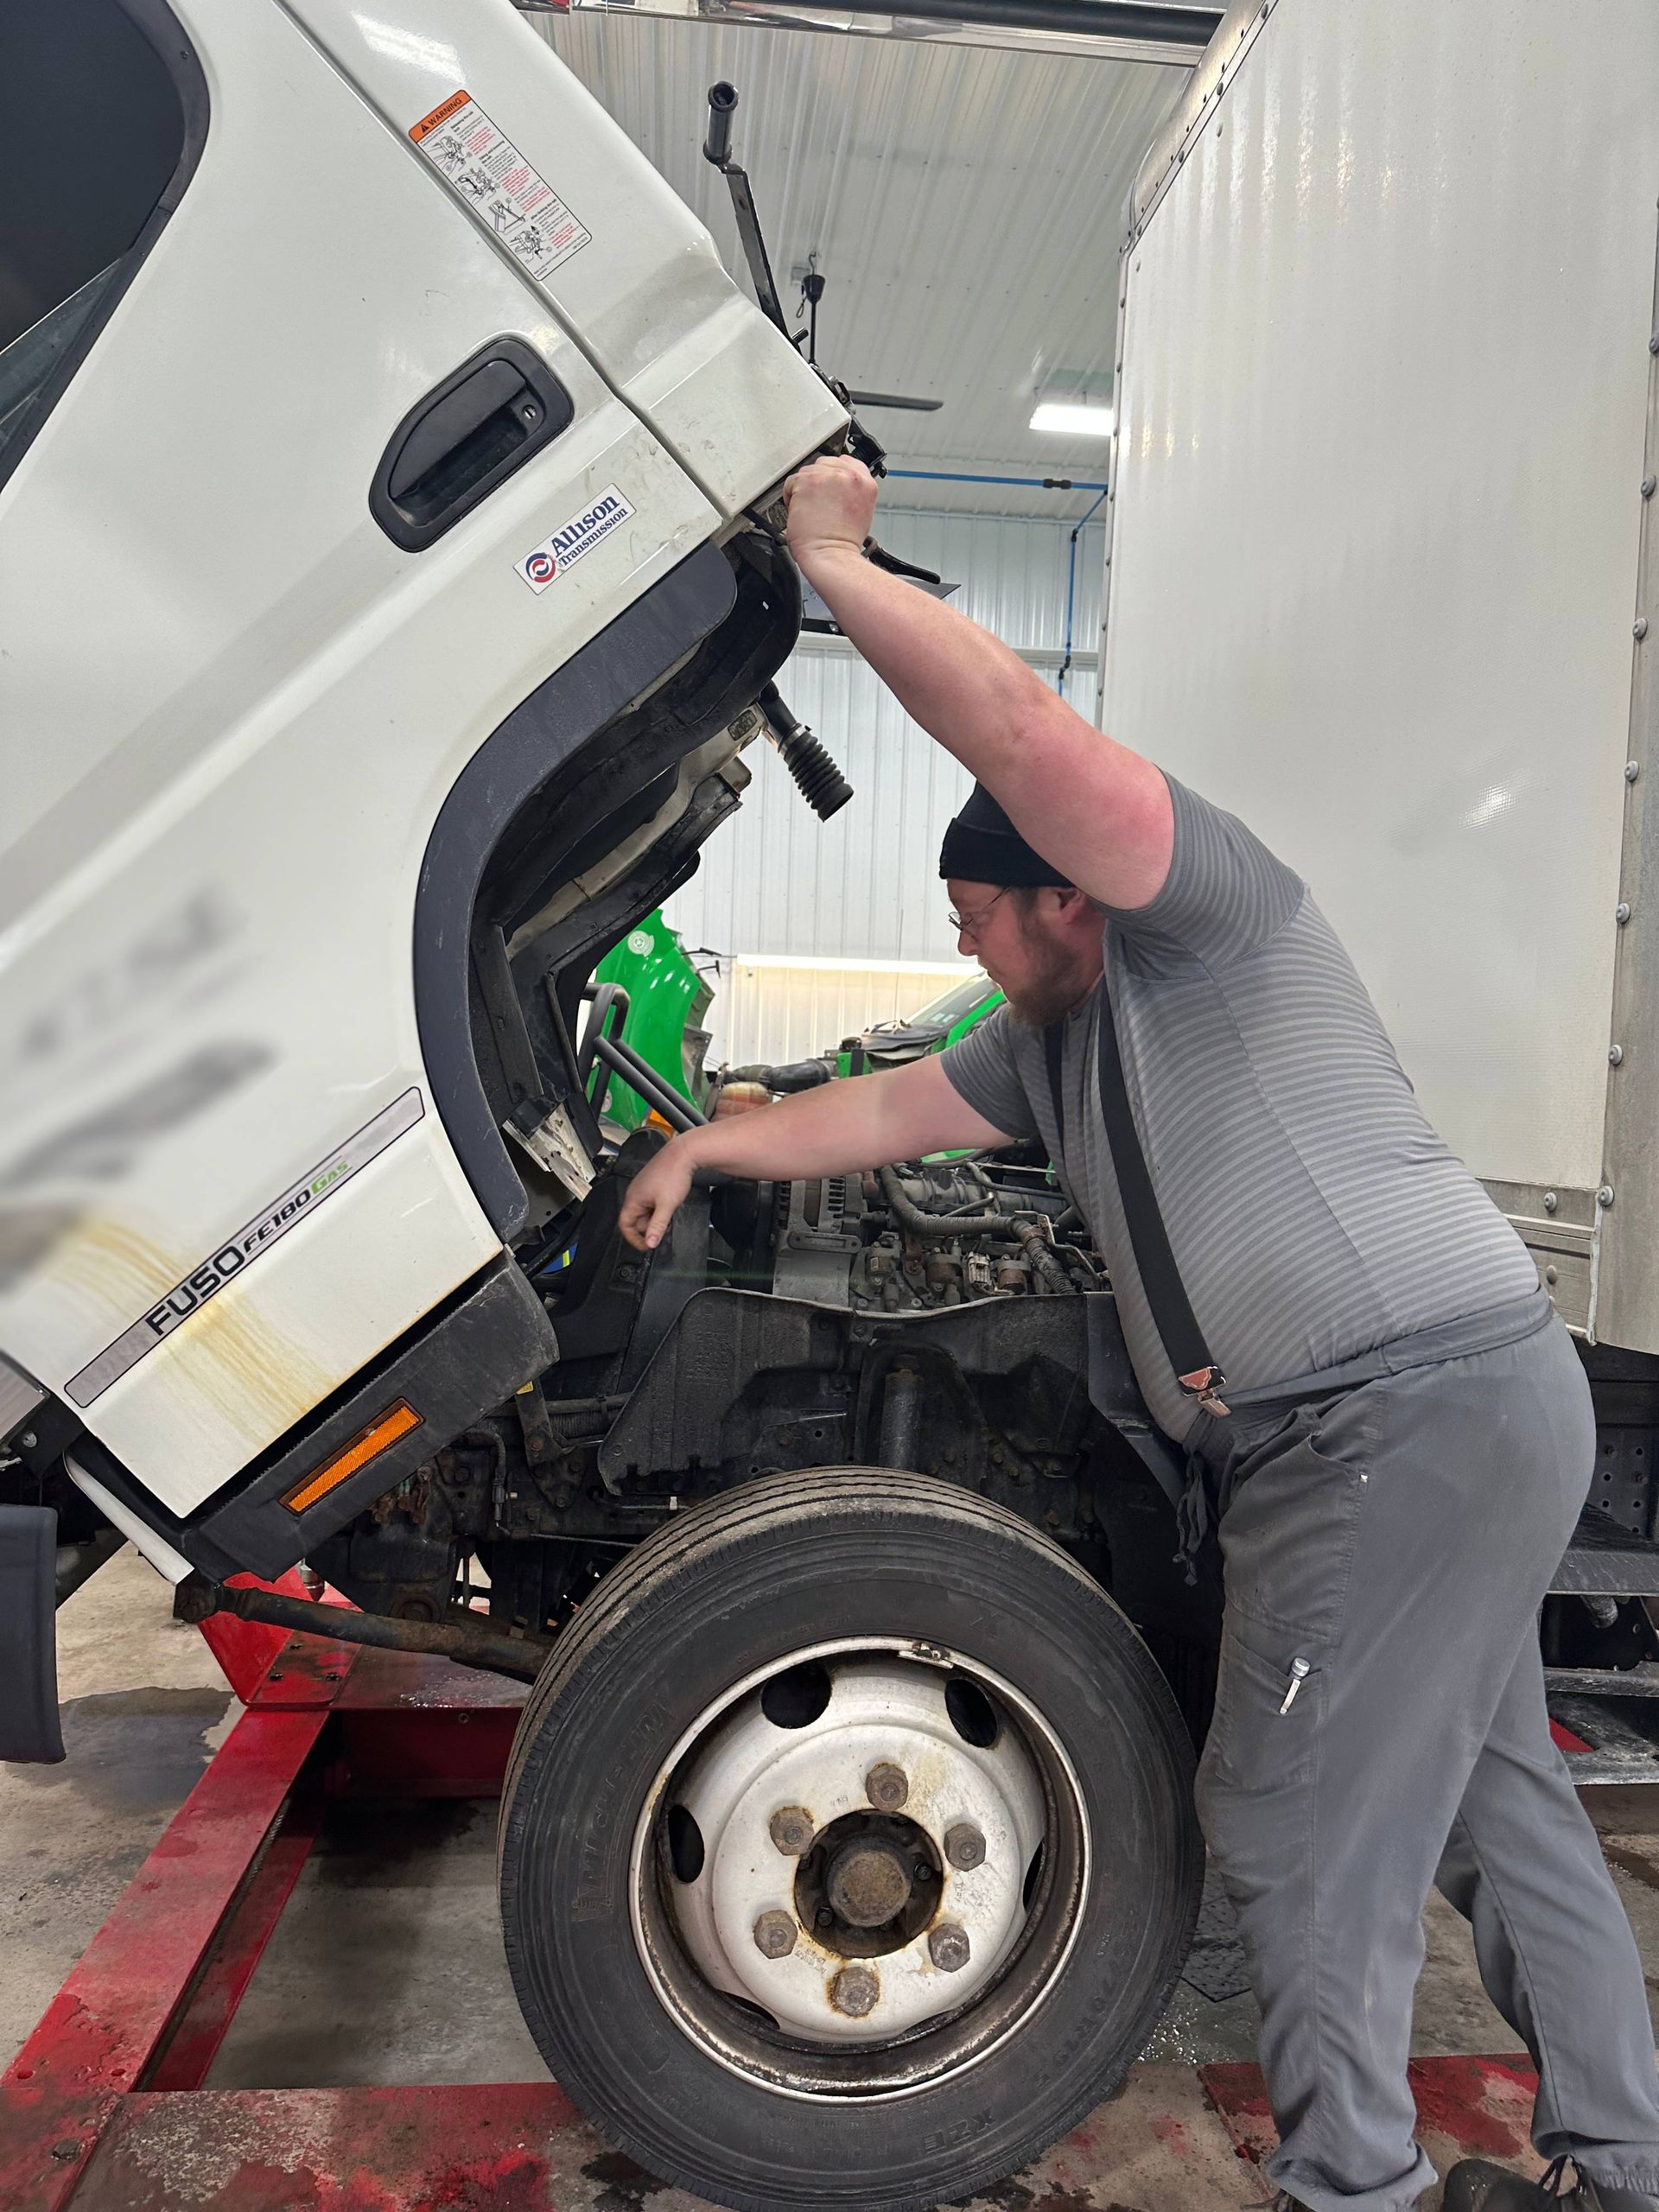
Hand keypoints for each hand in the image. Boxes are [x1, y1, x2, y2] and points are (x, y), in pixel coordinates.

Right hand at [617, 1135, 697, 1251]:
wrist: (683, 1154)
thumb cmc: (672, 1175)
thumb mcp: (666, 1206)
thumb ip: (657, 1226)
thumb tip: (650, 1243)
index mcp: (633, 1199)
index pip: (625, 1225)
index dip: (634, 1238)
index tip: (646, 1246)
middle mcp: (634, 1193)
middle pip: (636, 1219)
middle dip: (649, 1226)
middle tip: (664, 1226)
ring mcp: (643, 1188)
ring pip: (646, 1211)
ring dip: (656, 1216)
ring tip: (669, 1211)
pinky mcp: (652, 1183)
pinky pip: (652, 1202)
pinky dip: (659, 1207)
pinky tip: (670, 1202)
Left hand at [784, 456, 877, 574]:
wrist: (832, 555)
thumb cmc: (843, 542)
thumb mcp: (861, 511)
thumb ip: (851, 491)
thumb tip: (836, 487)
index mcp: (865, 482)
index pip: (846, 461)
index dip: (832, 475)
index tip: (827, 487)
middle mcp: (850, 476)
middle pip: (825, 463)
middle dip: (818, 482)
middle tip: (817, 504)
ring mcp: (829, 477)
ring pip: (807, 472)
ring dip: (804, 490)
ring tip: (810, 510)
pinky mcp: (809, 481)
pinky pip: (792, 482)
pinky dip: (791, 497)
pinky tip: (801, 512)